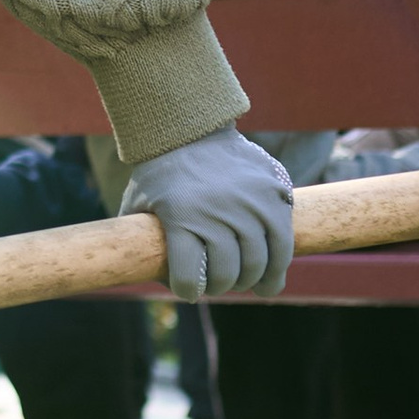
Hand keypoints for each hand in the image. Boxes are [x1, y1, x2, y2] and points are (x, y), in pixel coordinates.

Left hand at [120, 126, 293, 300]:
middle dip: (221, 286)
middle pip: (227, 274)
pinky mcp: (274, 194)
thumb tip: (136, 273)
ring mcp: (249, 203)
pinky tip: (271, 278)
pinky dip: (279, 265)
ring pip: (258, 262)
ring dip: (252, 281)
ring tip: (248, 285)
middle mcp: (217, 212)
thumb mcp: (136, 204)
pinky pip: (283, 241)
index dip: (188, 290)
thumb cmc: (159, 172)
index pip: (189, 278)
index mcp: (181, 218)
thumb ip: (135, 238)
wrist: (190, 128)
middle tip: (218, 284)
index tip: (188, 290)